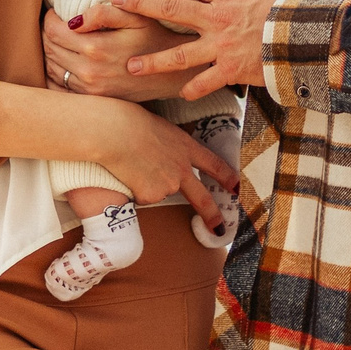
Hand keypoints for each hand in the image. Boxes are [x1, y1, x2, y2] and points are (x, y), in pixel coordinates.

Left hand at [43, 1, 196, 101]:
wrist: (172, 75)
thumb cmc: (155, 39)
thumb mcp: (136, 17)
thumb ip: (104, 12)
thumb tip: (74, 20)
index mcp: (96, 48)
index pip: (53, 30)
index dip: (50, 18)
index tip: (56, 12)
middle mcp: (89, 72)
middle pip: (49, 48)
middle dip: (48, 33)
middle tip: (56, 24)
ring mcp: (89, 90)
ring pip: (51, 67)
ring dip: (50, 51)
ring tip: (60, 40)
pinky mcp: (92, 100)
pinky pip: (60, 85)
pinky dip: (55, 71)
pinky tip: (63, 60)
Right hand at [87, 100, 237, 224]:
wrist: (113, 133)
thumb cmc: (129, 121)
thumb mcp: (158, 128)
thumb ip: (167, 147)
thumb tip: (161, 161)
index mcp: (185, 147)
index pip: (213, 164)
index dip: (227, 177)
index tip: (236, 188)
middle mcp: (181, 169)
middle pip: (202, 198)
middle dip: (212, 215)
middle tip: (219, 228)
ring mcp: (168, 185)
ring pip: (157, 191)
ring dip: (146, 183)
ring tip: (130, 163)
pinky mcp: (151, 196)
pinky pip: (141, 197)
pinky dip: (133, 189)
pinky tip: (125, 173)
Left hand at [112, 0, 282, 99]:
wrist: (309, 35)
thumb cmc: (286, 12)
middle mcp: (218, 18)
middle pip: (172, 8)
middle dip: (141, 4)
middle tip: (115, 0)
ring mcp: (223, 45)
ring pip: (181, 53)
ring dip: (154, 60)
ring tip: (131, 66)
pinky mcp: (233, 69)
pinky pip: (207, 81)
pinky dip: (193, 89)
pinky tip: (179, 94)